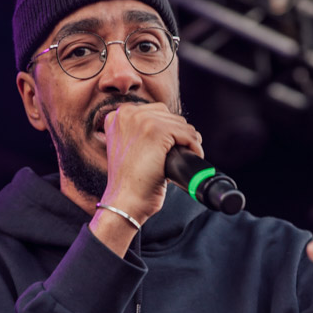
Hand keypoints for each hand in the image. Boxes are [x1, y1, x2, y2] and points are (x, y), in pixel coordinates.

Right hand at [99, 101, 202, 223]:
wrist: (125, 200)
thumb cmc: (129, 182)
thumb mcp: (127, 150)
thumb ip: (138, 135)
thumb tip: (168, 131)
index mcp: (117, 116)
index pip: (155, 112)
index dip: (168, 129)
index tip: (173, 145)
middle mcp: (126, 113)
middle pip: (169, 116)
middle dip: (179, 134)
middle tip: (181, 153)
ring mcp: (141, 120)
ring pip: (180, 124)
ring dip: (188, 141)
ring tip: (186, 156)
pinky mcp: (156, 130)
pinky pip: (187, 134)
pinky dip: (195, 146)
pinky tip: (193, 156)